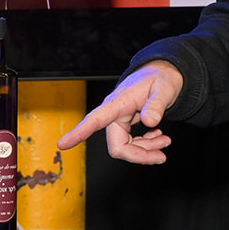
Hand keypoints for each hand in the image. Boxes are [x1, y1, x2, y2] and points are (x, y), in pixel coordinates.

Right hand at [56, 61, 184, 164]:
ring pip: (126, 148)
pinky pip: (131, 144)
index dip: (79, 132)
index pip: (95, 119)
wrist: (163, 74)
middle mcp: (115, 113)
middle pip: (117, 146)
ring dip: (146, 151)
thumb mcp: (165, 87)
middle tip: (161, 155)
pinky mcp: (126, 125)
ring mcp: (120, 121)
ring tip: (165, 141)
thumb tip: (149, 121)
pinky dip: (147, 146)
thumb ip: (157, 104)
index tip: (63, 144)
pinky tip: (158, 137)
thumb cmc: (160, 77)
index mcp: (118, 102)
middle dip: (139, 155)